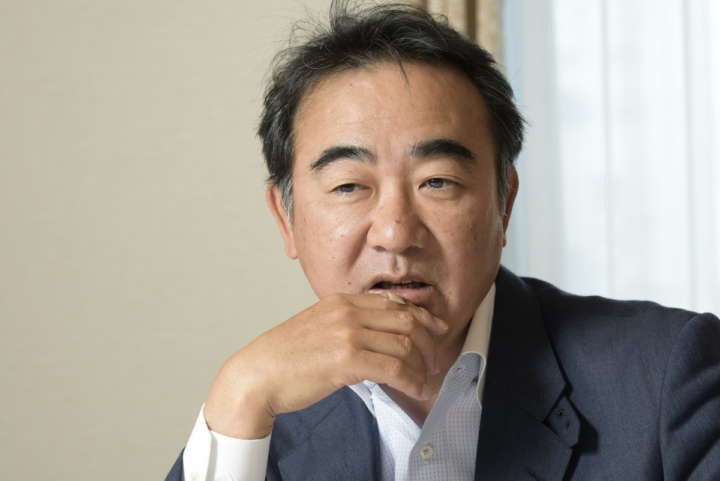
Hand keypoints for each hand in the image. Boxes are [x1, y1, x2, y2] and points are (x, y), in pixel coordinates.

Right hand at [203, 293, 447, 438]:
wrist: (258, 375)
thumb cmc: (286, 357)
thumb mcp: (319, 326)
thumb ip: (349, 324)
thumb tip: (382, 336)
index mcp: (341, 301)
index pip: (394, 302)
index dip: (422, 316)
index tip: (435, 329)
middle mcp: (347, 312)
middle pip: (406, 320)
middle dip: (428, 342)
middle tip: (433, 361)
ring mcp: (347, 334)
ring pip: (405, 345)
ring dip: (422, 366)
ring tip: (424, 380)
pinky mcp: (347, 360)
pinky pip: (395, 368)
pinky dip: (412, 380)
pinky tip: (415, 389)